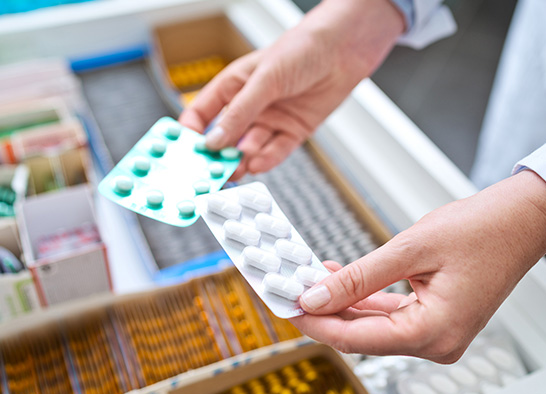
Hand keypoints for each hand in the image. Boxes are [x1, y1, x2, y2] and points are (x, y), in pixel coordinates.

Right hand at [179, 0, 404, 178]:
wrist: (343, 51)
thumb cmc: (301, 50)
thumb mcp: (264, 80)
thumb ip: (239, 112)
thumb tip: (213, 141)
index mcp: (233, 87)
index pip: (202, 113)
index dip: (192, 132)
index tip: (185, 151)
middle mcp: (250, 106)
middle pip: (225, 137)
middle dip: (216, 155)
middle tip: (208, 173)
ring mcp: (271, 120)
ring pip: (249, 148)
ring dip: (240, 161)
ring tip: (233, 171)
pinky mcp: (293, 131)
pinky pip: (276, 151)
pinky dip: (267, 160)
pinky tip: (257, 165)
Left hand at [291, 171, 545, 362]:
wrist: (520, 219)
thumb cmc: (481, 230)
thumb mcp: (410, 250)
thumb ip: (359, 278)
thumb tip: (318, 296)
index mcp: (434, 333)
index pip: (357, 339)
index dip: (316, 323)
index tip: (288, 306)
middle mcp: (437, 342)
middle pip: (362, 335)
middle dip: (325, 311)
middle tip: (293, 289)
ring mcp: (437, 332)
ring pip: (373, 325)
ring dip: (341, 302)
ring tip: (311, 278)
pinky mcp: (435, 318)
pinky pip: (389, 314)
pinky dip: (363, 298)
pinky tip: (340, 278)